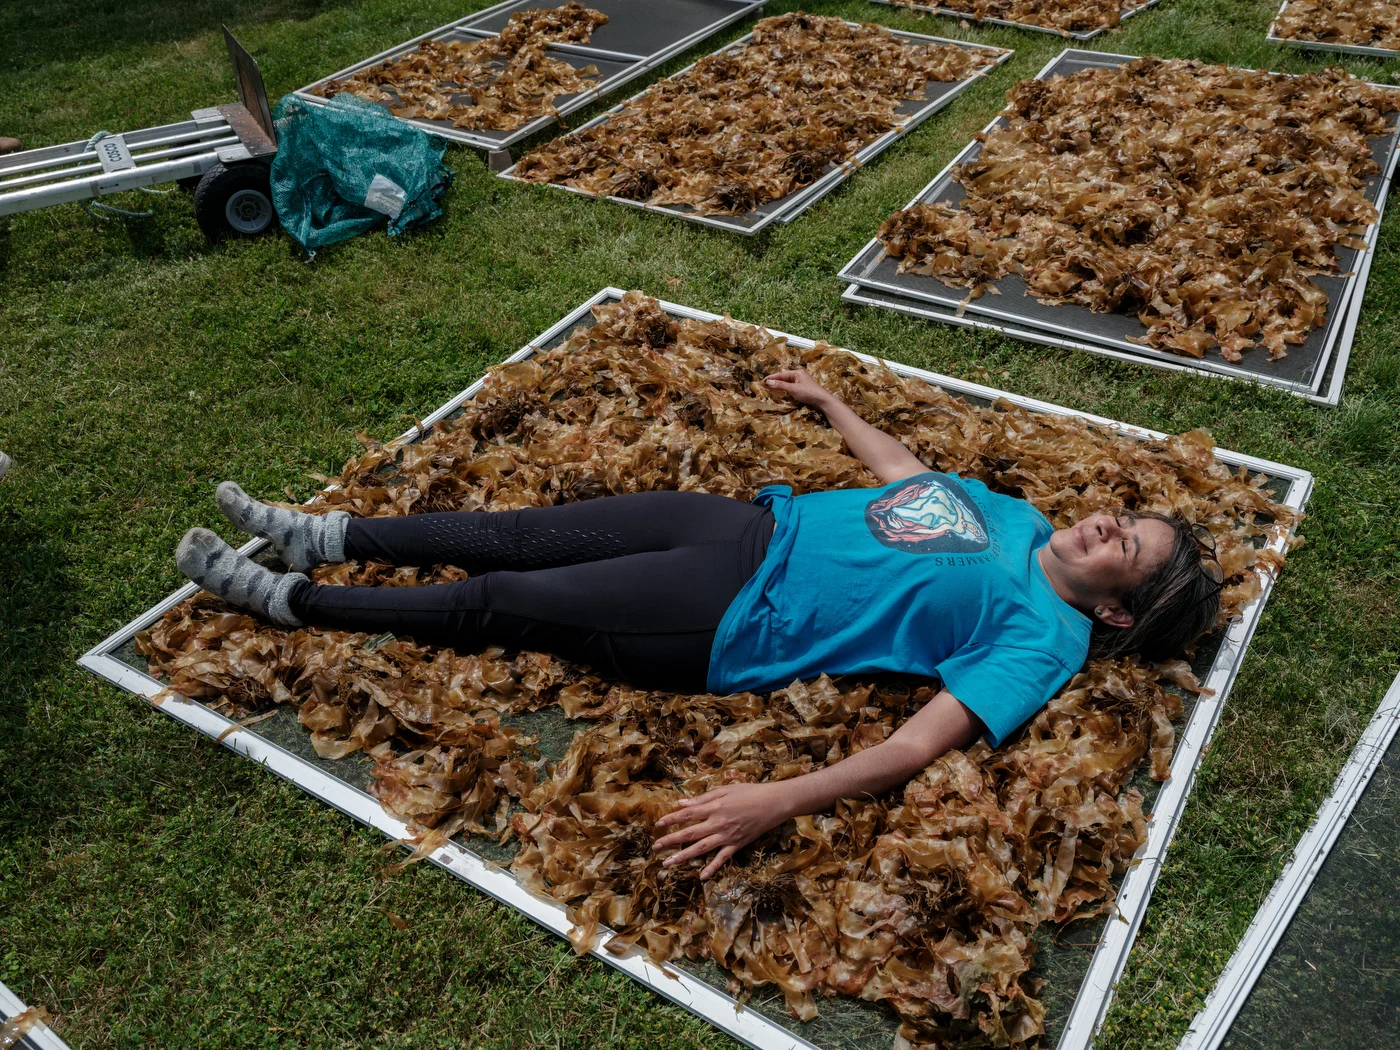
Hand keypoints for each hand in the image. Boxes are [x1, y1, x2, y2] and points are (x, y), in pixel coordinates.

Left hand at [652, 782, 791, 878]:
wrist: (774, 803)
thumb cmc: (750, 792)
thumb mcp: (725, 789)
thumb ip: (703, 798)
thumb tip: (682, 803)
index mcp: (714, 807)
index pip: (687, 814)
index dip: (671, 819)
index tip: (658, 824)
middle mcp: (717, 823)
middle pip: (689, 833)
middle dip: (670, 841)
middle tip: (655, 848)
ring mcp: (727, 836)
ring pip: (701, 848)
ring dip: (683, 856)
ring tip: (668, 863)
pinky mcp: (737, 845)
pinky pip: (722, 859)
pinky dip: (712, 868)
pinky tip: (701, 876)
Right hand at [763, 369, 831, 408]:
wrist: (823, 400)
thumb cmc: (808, 393)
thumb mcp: (793, 389)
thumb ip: (781, 385)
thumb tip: (768, 382)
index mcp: (797, 373)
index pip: (781, 374)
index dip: (772, 378)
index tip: (763, 381)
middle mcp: (799, 375)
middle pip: (784, 376)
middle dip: (775, 379)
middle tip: (765, 382)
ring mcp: (802, 381)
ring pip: (788, 380)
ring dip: (780, 382)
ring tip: (772, 383)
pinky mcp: (804, 388)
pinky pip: (792, 385)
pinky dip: (785, 386)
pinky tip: (783, 387)